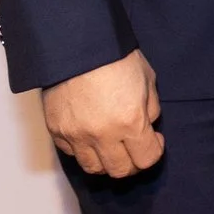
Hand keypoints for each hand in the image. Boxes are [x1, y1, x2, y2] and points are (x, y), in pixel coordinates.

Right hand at [42, 50, 162, 177]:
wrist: (77, 43)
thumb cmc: (115, 56)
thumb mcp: (147, 78)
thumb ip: (150, 107)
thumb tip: (148, 125)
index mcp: (130, 121)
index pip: (147, 159)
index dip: (155, 151)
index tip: (155, 139)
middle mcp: (102, 134)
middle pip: (120, 171)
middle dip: (133, 162)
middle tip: (135, 147)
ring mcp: (77, 135)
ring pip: (94, 168)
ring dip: (107, 161)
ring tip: (112, 145)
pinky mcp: (57, 131)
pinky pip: (72, 153)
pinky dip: (83, 149)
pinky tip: (91, 134)